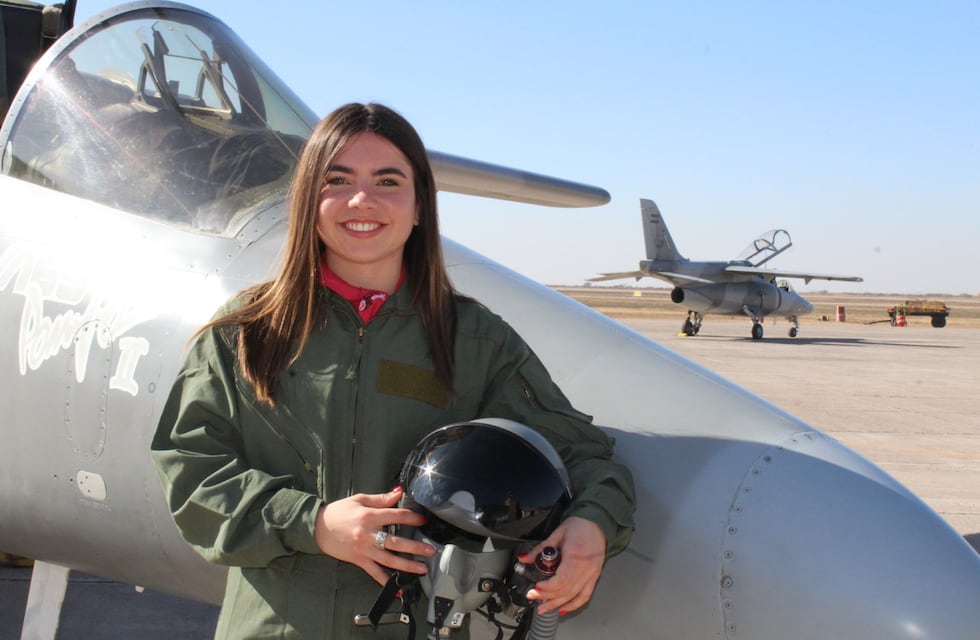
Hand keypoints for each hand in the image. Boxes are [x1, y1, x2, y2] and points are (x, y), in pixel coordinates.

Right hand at [314, 486, 434, 584]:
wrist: (318, 527)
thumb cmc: (339, 512)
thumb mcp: (360, 500)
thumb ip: (381, 498)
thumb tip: (400, 492)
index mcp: (370, 516)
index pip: (397, 516)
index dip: (413, 518)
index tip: (424, 521)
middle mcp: (368, 534)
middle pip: (396, 542)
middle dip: (415, 547)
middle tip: (431, 550)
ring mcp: (364, 549)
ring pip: (389, 560)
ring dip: (407, 565)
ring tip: (422, 569)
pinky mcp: (359, 560)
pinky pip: (374, 573)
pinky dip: (386, 581)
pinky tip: (398, 589)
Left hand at [523, 516, 605, 614]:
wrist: (597, 523)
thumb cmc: (579, 526)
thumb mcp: (557, 534)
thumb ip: (540, 549)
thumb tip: (524, 558)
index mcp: (576, 556)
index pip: (562, 579)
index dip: (548, 587)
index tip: (536, 588)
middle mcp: (585, 568)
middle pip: (566, 590)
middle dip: (547, 597)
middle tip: (532, 597)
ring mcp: (591, 574)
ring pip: (574, 596)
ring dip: (557, 604)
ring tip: (543, 609)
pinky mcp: (594, 577)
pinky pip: (585, 596)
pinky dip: (573, 605)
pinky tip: (563, 609)